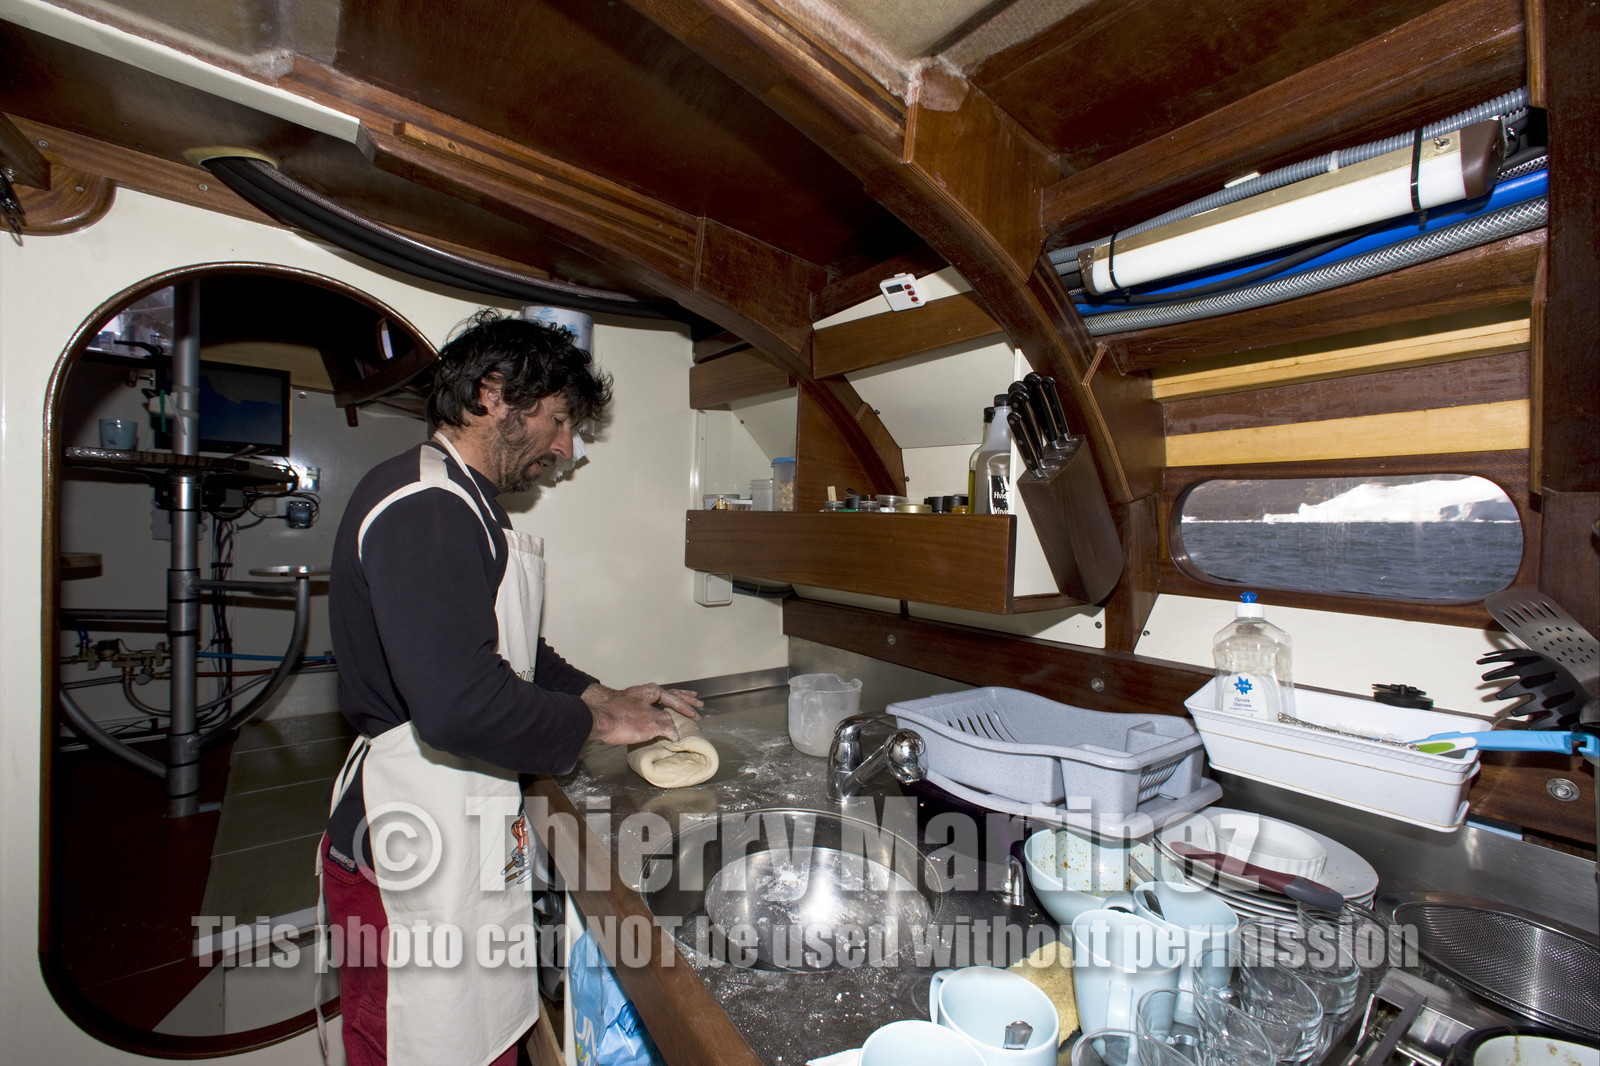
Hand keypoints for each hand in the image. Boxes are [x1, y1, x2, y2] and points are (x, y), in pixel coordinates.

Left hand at [582, 683, 702, 745]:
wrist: (597, 719)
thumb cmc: (623, 720)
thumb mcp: (650, 724)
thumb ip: (666, 726)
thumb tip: (676, 733)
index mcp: (653, 692)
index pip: (675, 700)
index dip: (687, 709)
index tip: (697, 716)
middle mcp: (645, 692)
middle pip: (670, 694)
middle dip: (684, 698)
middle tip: (698, 702)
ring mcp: (636, 698)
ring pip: (660, 698)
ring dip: (673, 700)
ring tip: (682, 701)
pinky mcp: (628, 706)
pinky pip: (651, 704)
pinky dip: (660, 707)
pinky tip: (659, 712)